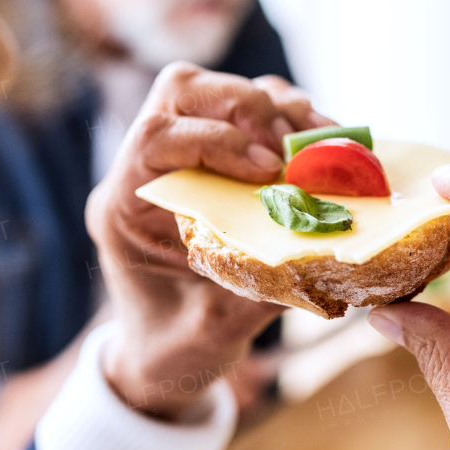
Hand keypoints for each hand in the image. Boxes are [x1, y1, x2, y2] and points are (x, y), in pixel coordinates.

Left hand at [86, 63, 329, 419]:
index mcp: (122, 206)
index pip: (154, 136)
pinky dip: (292, 119)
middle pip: (182, 90)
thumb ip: (255, 291)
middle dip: (246, 105)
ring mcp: (182, 157)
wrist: (165, 359)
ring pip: (218, 91)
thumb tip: (315, 249)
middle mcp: (146, 169)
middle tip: (294, 152)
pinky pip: (252, 111)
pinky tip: (326, 150)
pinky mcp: (218, 157)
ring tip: (320, 147)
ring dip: (276, 108)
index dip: (216, 140)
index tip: (269, 169)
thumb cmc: (175, 349)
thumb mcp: (211, 333)